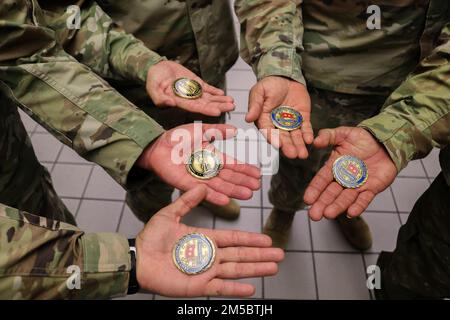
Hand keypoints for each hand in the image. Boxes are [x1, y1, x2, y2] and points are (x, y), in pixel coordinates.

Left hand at [136, 186, 283, 296]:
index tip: (266, 239)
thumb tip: (201, 186)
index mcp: (205, 239)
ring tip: (273, 267)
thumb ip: (186, 201)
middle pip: (240, 255)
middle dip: (260, 255)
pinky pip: (220, 288)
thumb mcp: (169, 215)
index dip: (250, 239)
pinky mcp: (198, 286)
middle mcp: (209, 256)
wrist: (137, 259)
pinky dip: (236, 289)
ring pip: (236, 270)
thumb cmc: (151, 238)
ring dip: (255, 269)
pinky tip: (251, 288)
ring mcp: (205, 271)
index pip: (233, 239)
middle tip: (279, 255)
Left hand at [137, 123, 260, 205]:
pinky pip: (202, 192)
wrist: (157, 145)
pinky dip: (214, 196)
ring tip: (247, 195)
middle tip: (256, 187)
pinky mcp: (186, 185)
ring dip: (233, 191)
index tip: (257, 174)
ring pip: (219, 186)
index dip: (244, 169)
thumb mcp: (200, 130)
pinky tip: (225, 200)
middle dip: (243, 182)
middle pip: (229, 178)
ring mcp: (198, 178)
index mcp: (212, 157)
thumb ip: (218, 131)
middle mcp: (208, 170)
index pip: (232, 165)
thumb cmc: (176, 137)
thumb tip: (235, 130)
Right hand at [146, 61, 234, 115]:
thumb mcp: (153, 89)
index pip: (195, 108)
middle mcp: (188, 99)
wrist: (157, 68)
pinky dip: (215, 91)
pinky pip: (206, 88)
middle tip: (231, 107)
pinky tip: (223, 93)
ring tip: (231, 102)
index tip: (217, 112)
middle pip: (206, 104)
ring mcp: (193, 91)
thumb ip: (160, 98)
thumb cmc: (153, 80)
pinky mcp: (195, 83)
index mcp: (179, 102)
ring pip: (209, 97)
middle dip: (219, 106)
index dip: (206, 110)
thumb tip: (170, 104)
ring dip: (220, 100)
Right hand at [246, 76, 312, 158]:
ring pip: (294, 136)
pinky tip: (309, 140)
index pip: (268, 131)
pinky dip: (307, 134)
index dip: (273, 137)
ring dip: (299, 145)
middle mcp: (277, 124)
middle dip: (288, 146)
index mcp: (264, 120)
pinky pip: (305, 128)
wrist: (285, 76)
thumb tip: (247, 118)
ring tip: (302, 154)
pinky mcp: (302, 118)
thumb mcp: (259, 92)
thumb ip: (255, 105)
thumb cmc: (269, 84)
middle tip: (293, 154)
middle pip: (283, 137)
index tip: (277, 144)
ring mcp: (290, 122)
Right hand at [303, 127, 396, 220]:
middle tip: (314, 215)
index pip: (322, 180)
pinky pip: (364, 199)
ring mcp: (357, 185)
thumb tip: (314, 141)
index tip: (307, 200)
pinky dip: (358, 206)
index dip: (315, 190)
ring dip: (337, 206)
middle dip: (322, 204)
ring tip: (328, 215)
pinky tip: (351, 213)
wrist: (385, 141)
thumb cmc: (362, 138)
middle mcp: (343, 178)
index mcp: (334, 166)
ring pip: (345, 198)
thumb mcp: (344, 134)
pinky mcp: (372, 188)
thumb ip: (329, 136)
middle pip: (331, 193)